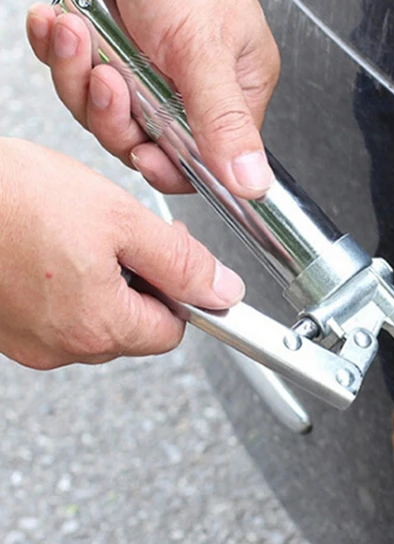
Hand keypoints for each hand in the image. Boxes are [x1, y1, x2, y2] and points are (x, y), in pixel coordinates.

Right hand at [0, 138, 245, 369]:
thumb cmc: (13, 198)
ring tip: (81, 236)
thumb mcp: (121, 220)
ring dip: (105, 281)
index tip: (173, 256)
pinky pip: (59, 313)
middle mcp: (61, 345)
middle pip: (136, 328)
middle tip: (125, 234)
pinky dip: (68, 284)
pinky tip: (53, 247)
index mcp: (98, 325)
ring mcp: (28, 341)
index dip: (180, 290)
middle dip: (142, 282)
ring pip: (98, 320)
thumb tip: (223, 292)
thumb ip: (180, 262)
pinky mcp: (6, 327)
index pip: (172, 330)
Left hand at [27, 0, 278, 197]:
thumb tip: (253, 183)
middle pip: (147, 143)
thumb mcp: (204, 50)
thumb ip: (223, 123)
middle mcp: (193, 87)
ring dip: (79, 75)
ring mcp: (149, 71)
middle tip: (109, 77)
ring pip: (104, 114)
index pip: (207, 160)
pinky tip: (62, 22)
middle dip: (114, 113)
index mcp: (235, 91)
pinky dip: (61, 52)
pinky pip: (76, 80)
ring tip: (79, 34)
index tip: (143, 149)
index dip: (169, 164)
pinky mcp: (111, 51)